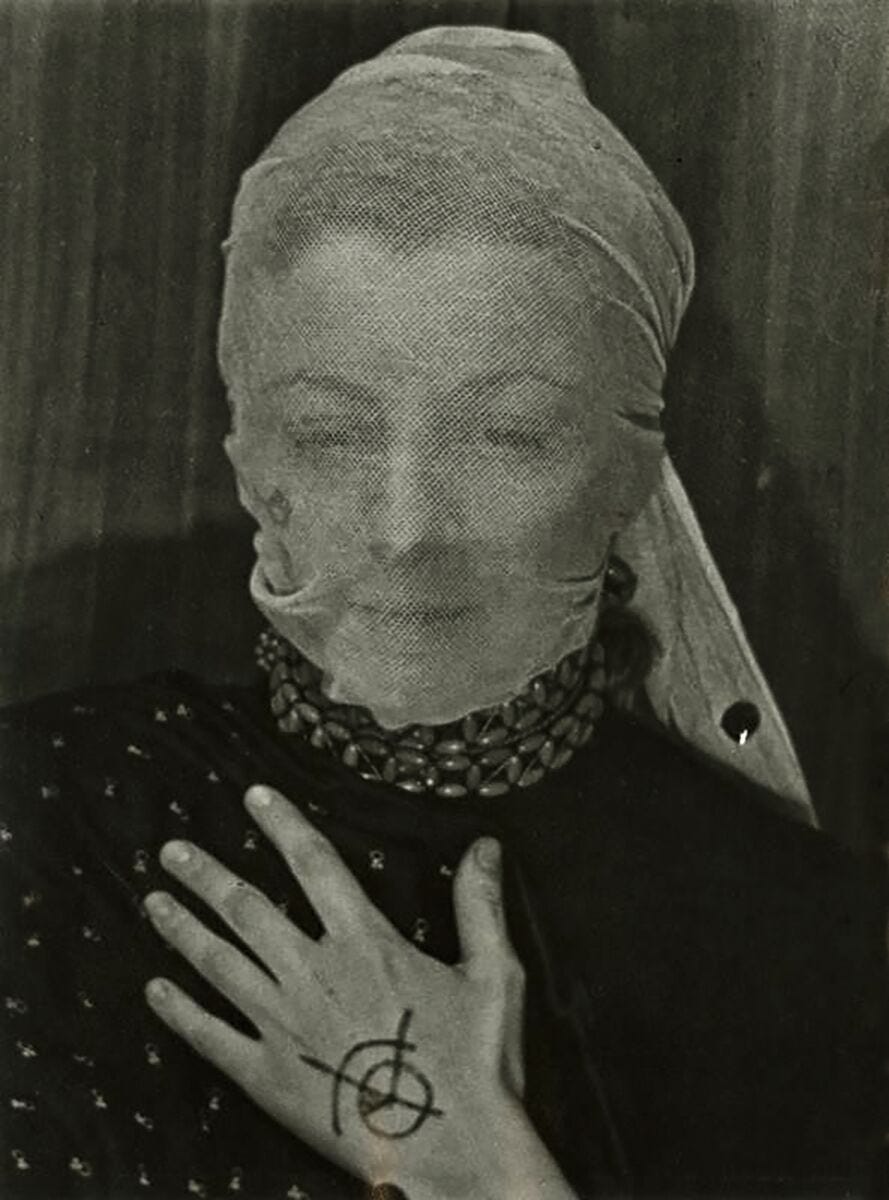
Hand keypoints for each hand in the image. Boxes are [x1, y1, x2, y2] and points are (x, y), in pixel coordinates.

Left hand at [142, 785, 573, 1197]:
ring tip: (154, 901)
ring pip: (219, 963)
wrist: (453, 1151)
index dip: (282, 824)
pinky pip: (211, 1036)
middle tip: (172, 851)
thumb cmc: (476, 1065)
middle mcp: (314, 973)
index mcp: (365, 942)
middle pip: (246, 909)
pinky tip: (156, 990)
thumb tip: (484, 845)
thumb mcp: (494, 975)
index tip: (254, 796)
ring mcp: (284, 1025)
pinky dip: (180, 1011)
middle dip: (206, 875)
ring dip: (182, 928)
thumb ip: (480, 905)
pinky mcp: (268, 1076)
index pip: (314, 864)